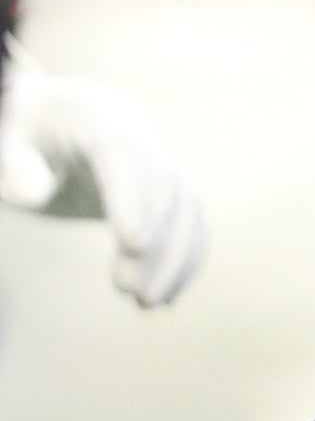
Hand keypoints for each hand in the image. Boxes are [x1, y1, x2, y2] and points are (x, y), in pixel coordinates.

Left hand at [0, 58, 206, 304]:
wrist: (50, 118)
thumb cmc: (19, 137)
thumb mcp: (1, 147)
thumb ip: (14, 166)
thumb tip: (38, 194)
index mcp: (94, 117)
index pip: (124, 156)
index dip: (134, 197)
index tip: (135, 246)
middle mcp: (137, 133)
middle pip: (165, 186)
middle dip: (161, 242)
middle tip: (137, 295)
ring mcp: (156, 158)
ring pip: (187, 204)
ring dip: (178, 256)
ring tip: (150, 303)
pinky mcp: (164, 185)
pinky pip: (190, 218)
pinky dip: (187, 256)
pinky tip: (167, 295)